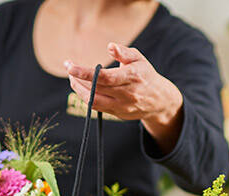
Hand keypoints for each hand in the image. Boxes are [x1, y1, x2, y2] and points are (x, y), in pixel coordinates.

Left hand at [64, 43, 183, 153]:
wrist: (159, 101)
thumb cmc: (145, 75)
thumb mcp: (139, 59)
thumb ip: (123, 52)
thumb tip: (110, 46)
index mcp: (133, 77)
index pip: (104, 77)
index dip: (85, 73)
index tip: (70, 67)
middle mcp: (128, 94)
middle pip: (96, 89)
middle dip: (78, 79)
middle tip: (69, 68)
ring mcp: (123, 106)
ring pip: (94, 101)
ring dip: (79, 90)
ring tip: (73, 79)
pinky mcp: (119, 114)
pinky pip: (98, 107)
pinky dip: (87, 97)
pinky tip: (82, 88)